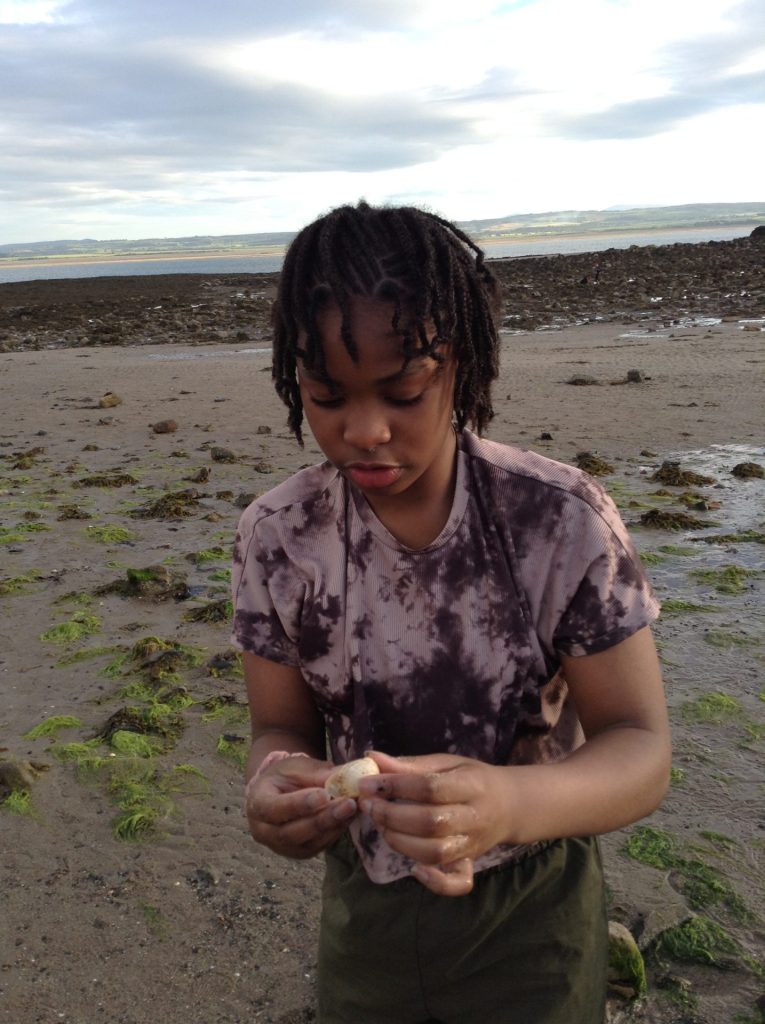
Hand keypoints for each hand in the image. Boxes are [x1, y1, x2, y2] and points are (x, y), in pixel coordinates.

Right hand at [245, 755, 356, 858]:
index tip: (324, 794)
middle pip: (291, 832)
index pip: (275, 808)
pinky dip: (333, 834)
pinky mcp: (297, 852)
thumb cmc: (285, 776)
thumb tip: (343, 776)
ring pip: (306, 844)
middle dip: (322, 819)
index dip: (299, 804)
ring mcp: (279, 846)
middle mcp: (263, 830)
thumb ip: (315, 774)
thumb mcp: (296, 767)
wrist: (278, 790)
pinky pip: (316, 847)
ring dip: (332, 827)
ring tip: (352, 809)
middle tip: (348, 804)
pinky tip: (347, 818)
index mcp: (257, 803)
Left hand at [357, 751, 510, 895]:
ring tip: (381, 826)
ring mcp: (473, 844)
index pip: (430, 787)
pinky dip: (435, 882)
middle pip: (430, 822)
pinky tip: (414, 870)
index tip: (368, 784)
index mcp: (471, 785)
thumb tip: (372, 758)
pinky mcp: (470, 863)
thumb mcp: (446, 763)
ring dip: (401, 841)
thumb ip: (411, 765)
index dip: (396, 786)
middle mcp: (474, 817)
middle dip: (392, 815)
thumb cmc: (472, 778)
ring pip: (436, 852)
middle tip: (369, 805)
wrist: (509, 805)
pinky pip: (457, 882)